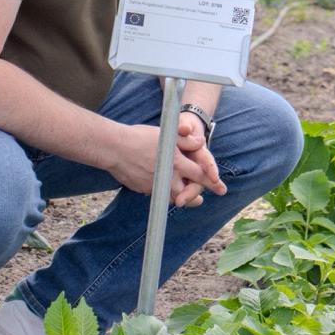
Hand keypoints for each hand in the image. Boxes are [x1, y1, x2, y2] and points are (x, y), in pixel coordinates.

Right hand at [107, 121, 225, 207]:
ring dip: (180, 198)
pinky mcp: (144, 189)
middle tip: (201, 200)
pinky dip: (162, 193)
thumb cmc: (139, 137)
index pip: (199, 174)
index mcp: (176, 162)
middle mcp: (168, 177)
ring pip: (172, 196)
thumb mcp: (165, 134)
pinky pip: (157, 194)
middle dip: (195, 196)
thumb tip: (201, 142)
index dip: (211, 180)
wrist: (115, 148)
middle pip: (188, 193)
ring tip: (184, 200)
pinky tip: (161, 190)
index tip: (219, 187)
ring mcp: (155, 186)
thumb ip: (185, 139)